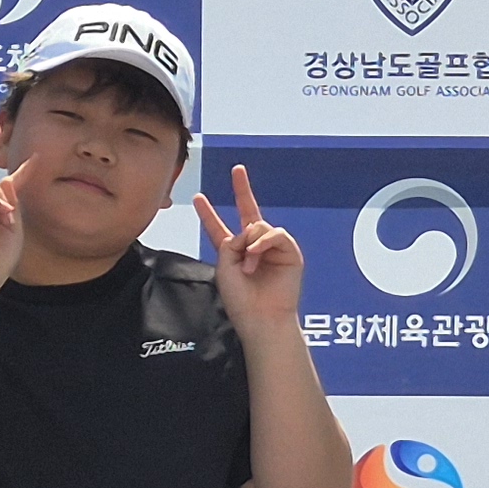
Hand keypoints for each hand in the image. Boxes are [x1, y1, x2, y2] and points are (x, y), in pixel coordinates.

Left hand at [195, 164, 302, 335]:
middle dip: (242, 189)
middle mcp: (253, 247)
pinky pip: (275, 233)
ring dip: (250, 243)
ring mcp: (272, 248)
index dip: (208, 213)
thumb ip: (230, 242)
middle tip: (237, 170)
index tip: (199, 198)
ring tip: (249, 265)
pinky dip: (263, 242)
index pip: (218, 229)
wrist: (261, 317)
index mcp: (233, 253)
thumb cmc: (241, 299)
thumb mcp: (224, 266)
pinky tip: (257, 255)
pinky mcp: (289, 252)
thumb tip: (251, 230)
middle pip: (248, 212)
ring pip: (259, 225)